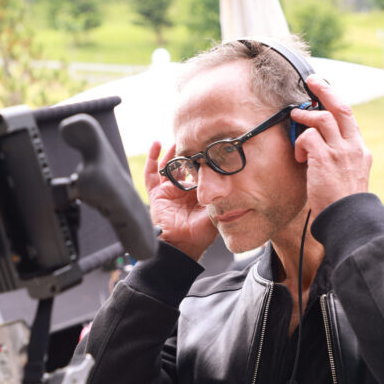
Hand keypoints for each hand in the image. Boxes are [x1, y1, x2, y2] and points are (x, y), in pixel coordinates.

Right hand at [144, 142, 217, 260]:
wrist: (182, 246)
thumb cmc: (200, 234)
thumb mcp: (216, 212)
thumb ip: (221, 197)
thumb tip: (232, 180)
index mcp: (198, 194)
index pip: (200, 170)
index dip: (203, 158)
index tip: (209, 143)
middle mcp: (183, 191)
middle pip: (184, 165)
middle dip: (188, 152)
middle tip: (194, 137)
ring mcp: (169, 191)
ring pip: (168, 166)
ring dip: (172, 152)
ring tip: (178, 138)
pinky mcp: (156, 194)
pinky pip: (151, 173)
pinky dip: (152, 158)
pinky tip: (156, 143)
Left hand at [292, 76, 371, 217]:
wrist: (349, 218)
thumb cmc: (343, 203)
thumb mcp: (349, 176)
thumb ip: (339, 159)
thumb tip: (319, 148)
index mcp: (360, 150)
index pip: (349, 118)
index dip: (335, 102)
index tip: (323, 94)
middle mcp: (353, 146)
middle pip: (341, 107)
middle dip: (325, 90)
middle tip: (312, 81)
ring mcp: (340, 151)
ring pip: (322, 118)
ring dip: (305, 116)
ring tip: (295, 117)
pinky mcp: (325, 158)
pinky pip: (308, 136)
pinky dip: (300, 142)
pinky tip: (299, 157)